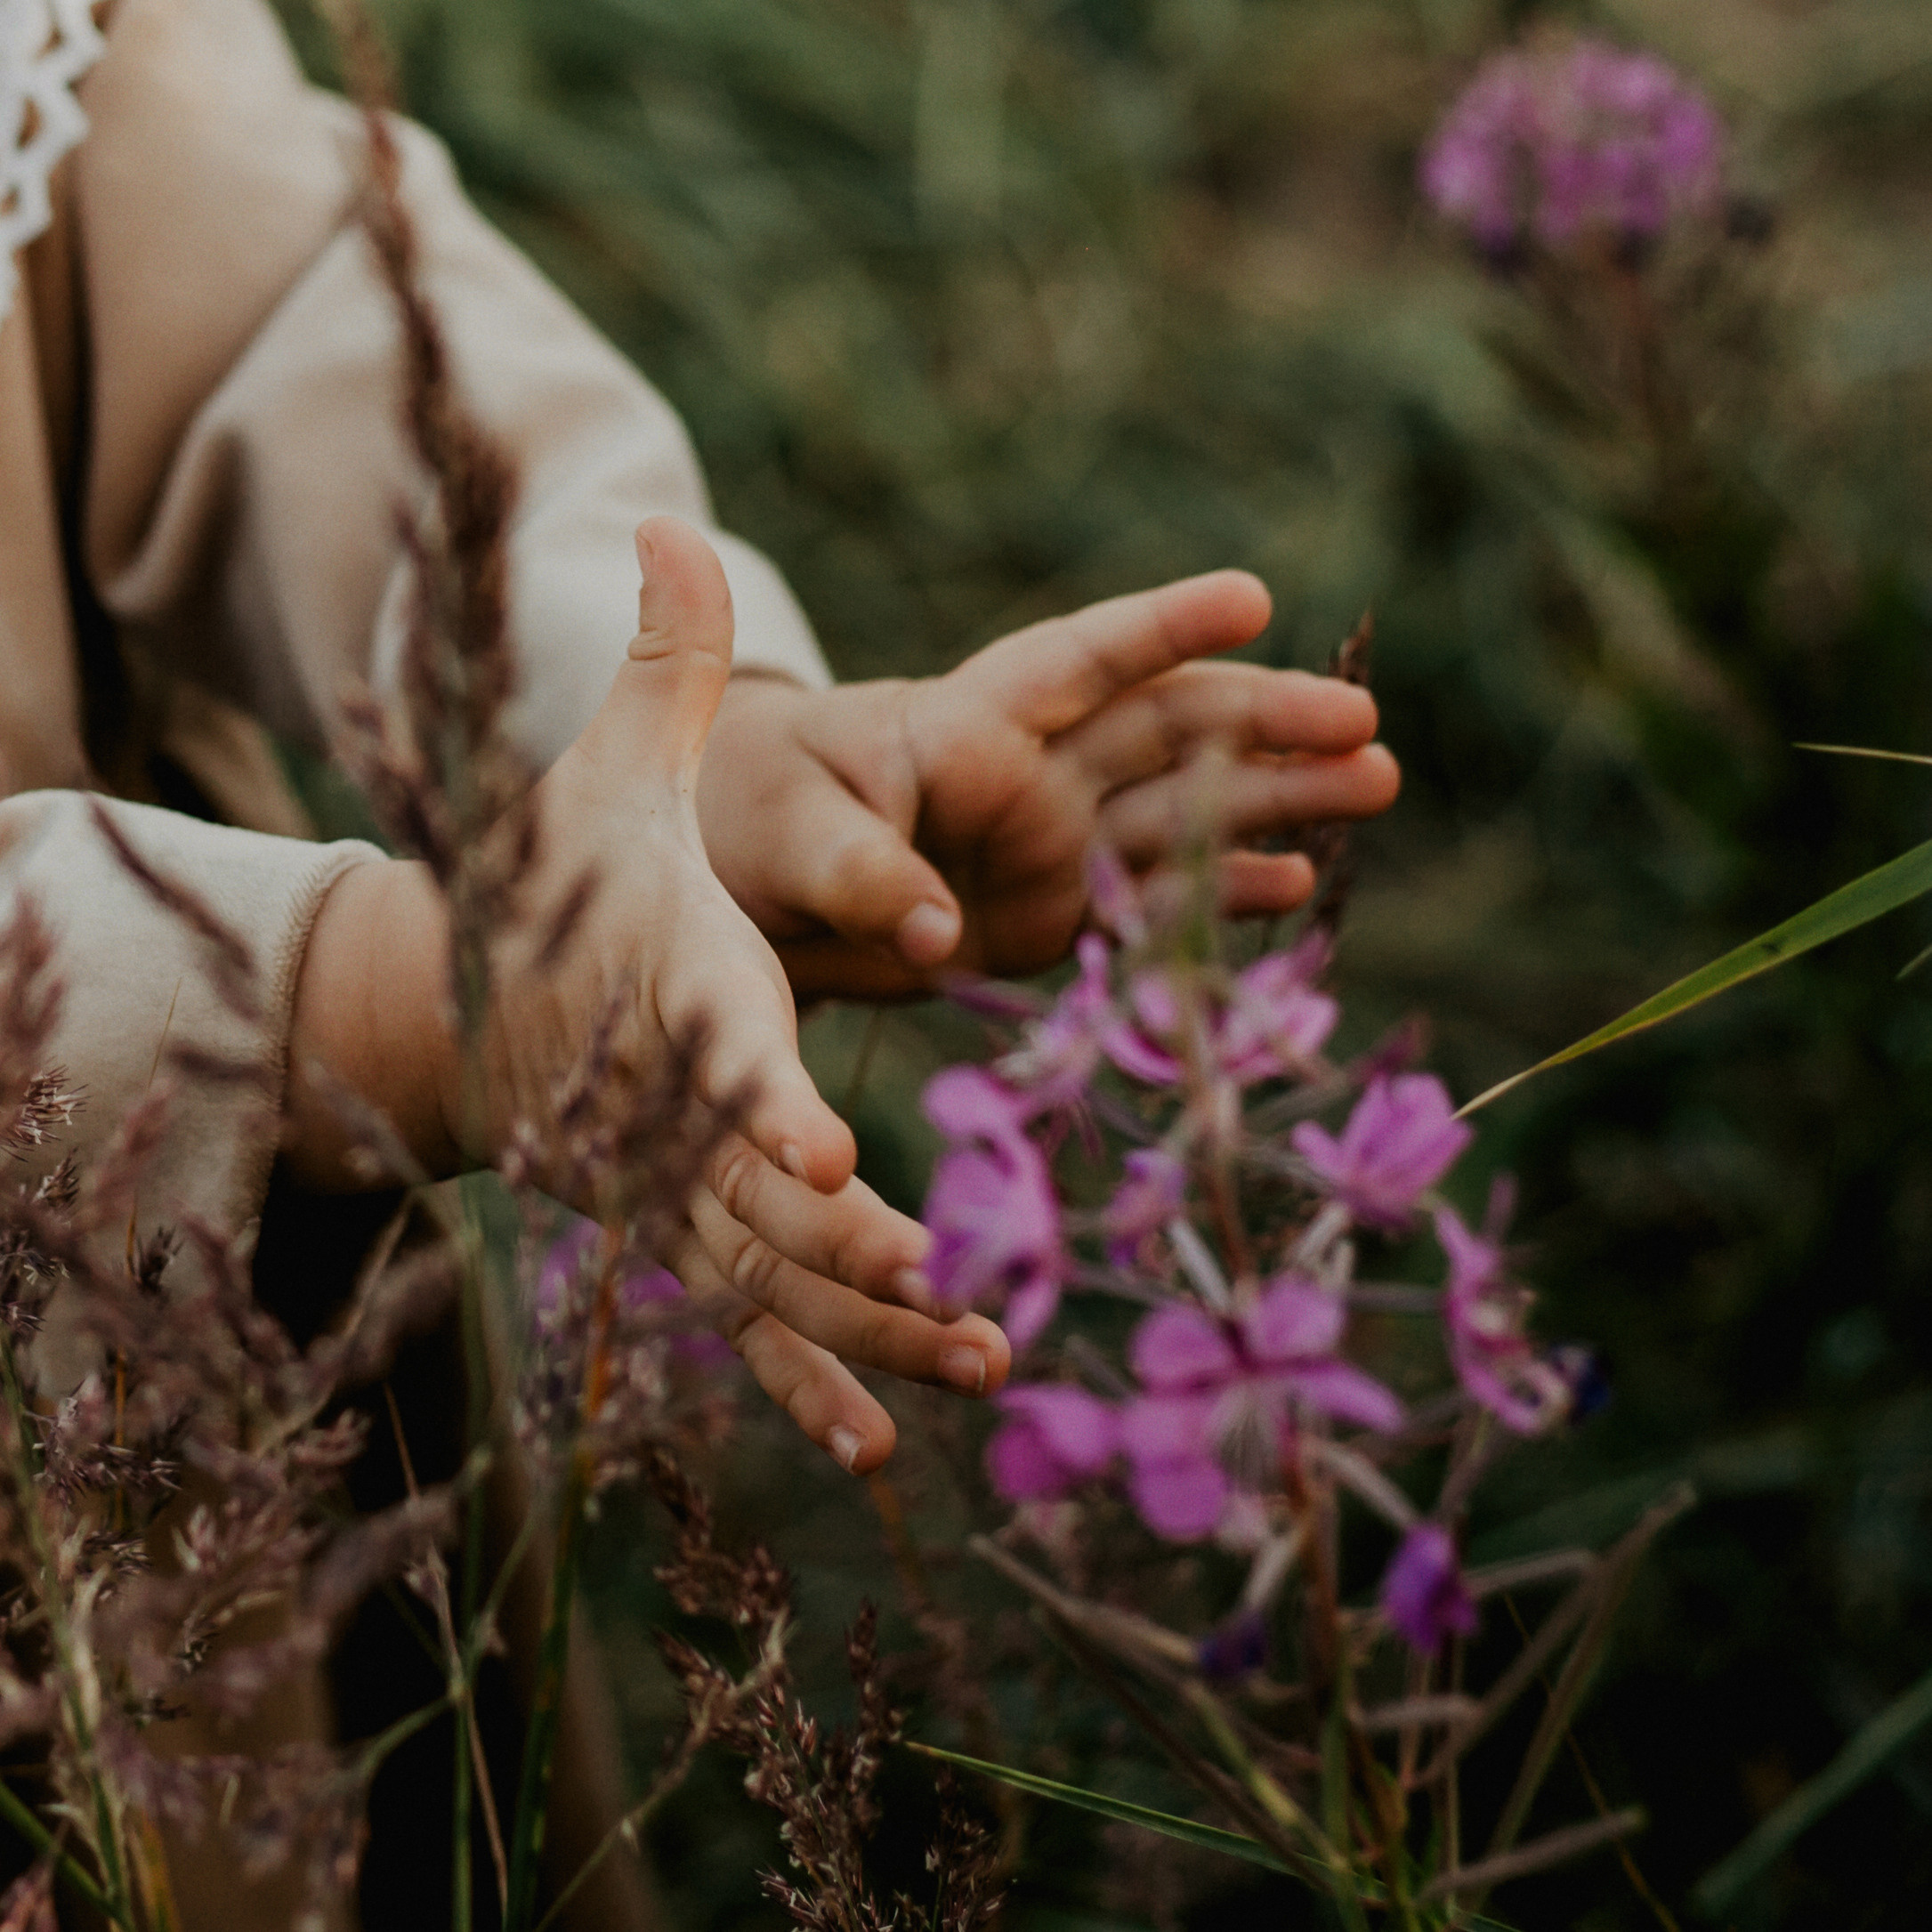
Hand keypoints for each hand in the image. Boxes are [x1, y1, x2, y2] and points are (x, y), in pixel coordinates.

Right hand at [285, 518, 1008, 1469]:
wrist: (469, 1000)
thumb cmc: (566, 876)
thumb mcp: (612, 771)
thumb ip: (664, 669)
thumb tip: (667, 521)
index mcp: (667, 985)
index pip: (713, 1043)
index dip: (762, 1095)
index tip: (823, 1151)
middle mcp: (666, 1101)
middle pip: (746, 1186)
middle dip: (834, 1240)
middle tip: (932, 1281)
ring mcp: (669, 1183)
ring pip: (766, 1273)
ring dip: (865, 1327)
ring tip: (978, 1359)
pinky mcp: (681, 1231)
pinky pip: (745, 1320)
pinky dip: (809, 1379)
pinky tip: (883, 1440)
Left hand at [698, 572, 1398, 998]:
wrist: (736, 888)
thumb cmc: (747, 825)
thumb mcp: (785, 835)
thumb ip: (858, 872)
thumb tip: (936, 934)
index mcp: (966, 722)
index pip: (1078, 661)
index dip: (1160, 629)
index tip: (1252, 596)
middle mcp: (1029, 772)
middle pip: (1164, 729)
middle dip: (1263, 723)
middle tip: (1367, 726)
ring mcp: (1047, 845)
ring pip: (1180, 811)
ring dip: (1271, 802)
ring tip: (1372, 788)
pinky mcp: (1048, 918)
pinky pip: (1148, 902)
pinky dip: (1216, 894)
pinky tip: (1294, 886)